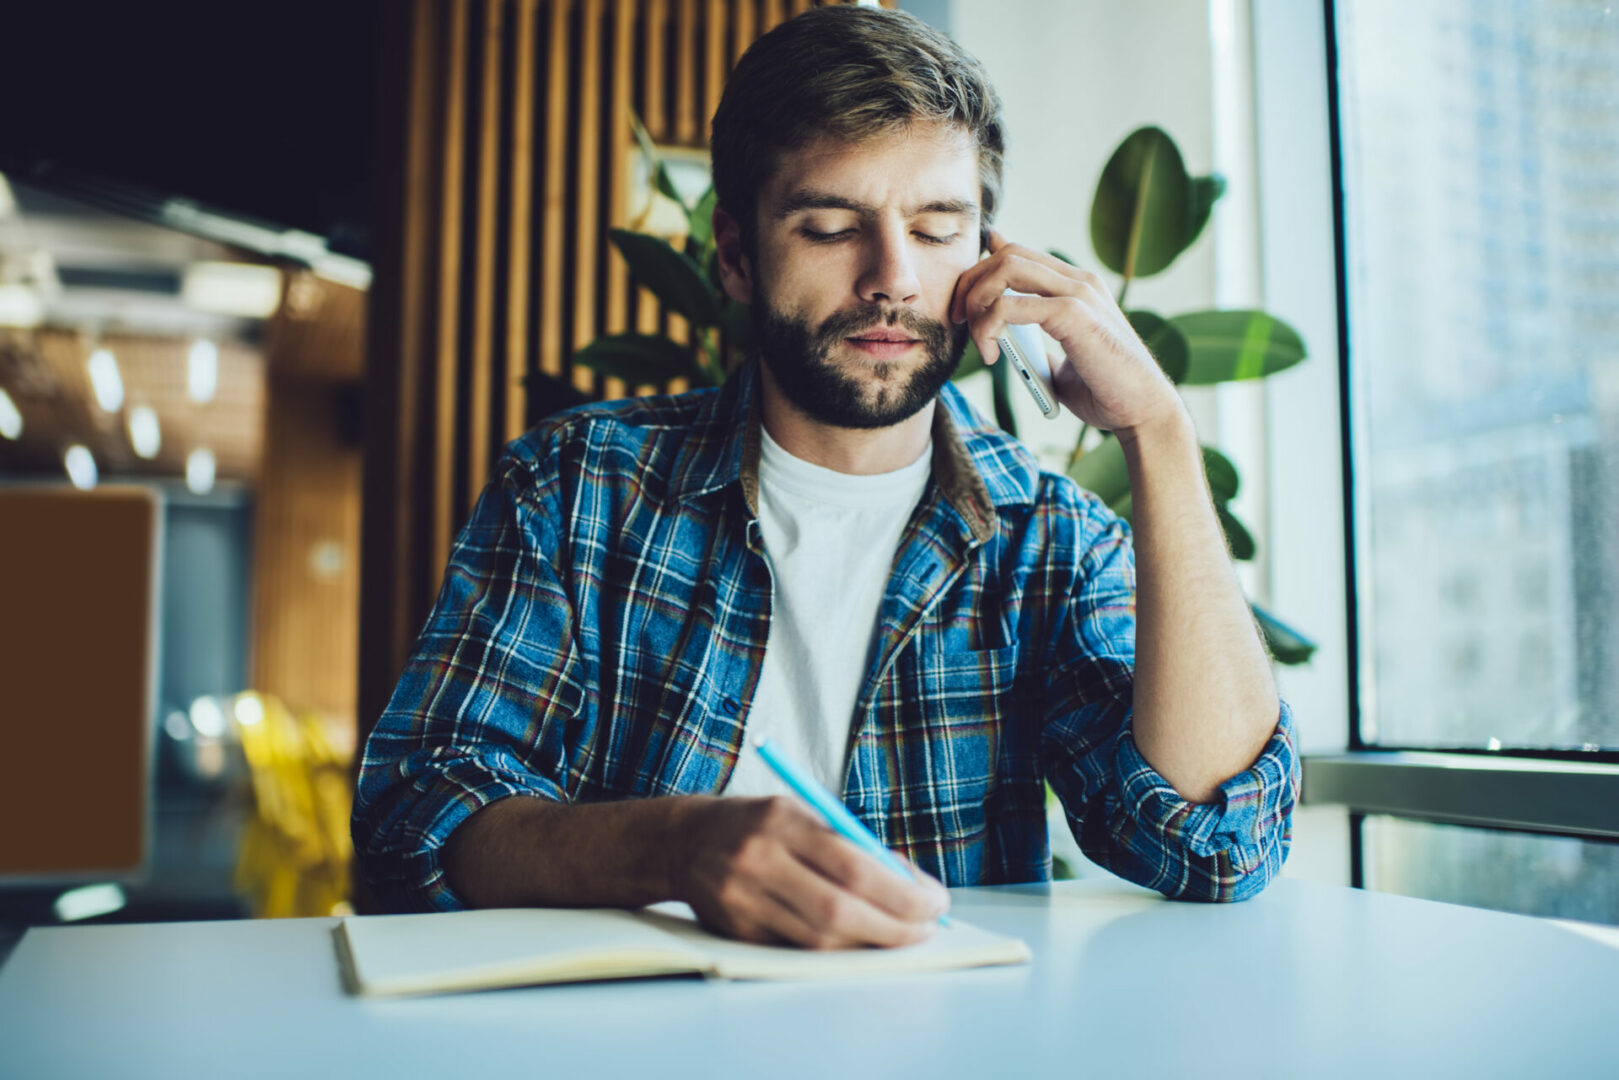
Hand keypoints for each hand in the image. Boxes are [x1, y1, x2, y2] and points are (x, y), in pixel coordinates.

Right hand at [670, 795, 950, 948]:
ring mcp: (743, 900)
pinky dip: (837, 951)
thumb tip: (912, 886)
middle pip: (838, 910)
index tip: (934, 901)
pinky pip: (798, 950)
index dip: (900, 892)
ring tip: (902, 937)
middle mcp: (759, 860)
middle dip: (894, 926)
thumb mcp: (803, 813)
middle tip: (927, 928)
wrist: (683, 841)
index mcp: (781, 821)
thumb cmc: (760, 824)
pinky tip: (861, 943)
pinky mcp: (736, 931)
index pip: (852, 865)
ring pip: (819, 939)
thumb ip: (852, 844)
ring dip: (870, 944)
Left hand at [950, 230, 1182, 435]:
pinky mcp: (1073, 314)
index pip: (1019, 255)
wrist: (1142, 412)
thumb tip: (1009, 338)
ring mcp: (1078, 293)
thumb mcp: (1059, 362)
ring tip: (977, 339)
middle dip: (970, 285)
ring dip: (977, 301)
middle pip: (1006, 255)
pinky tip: (991, 354)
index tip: (963, 306)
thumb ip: (1036, 342)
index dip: (982, 271)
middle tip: (957, 321)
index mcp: (1077, 287)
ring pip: (1006, 269)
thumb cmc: (1106, 391)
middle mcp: (1078, 281)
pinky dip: (989, 326)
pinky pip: (1011, 304)